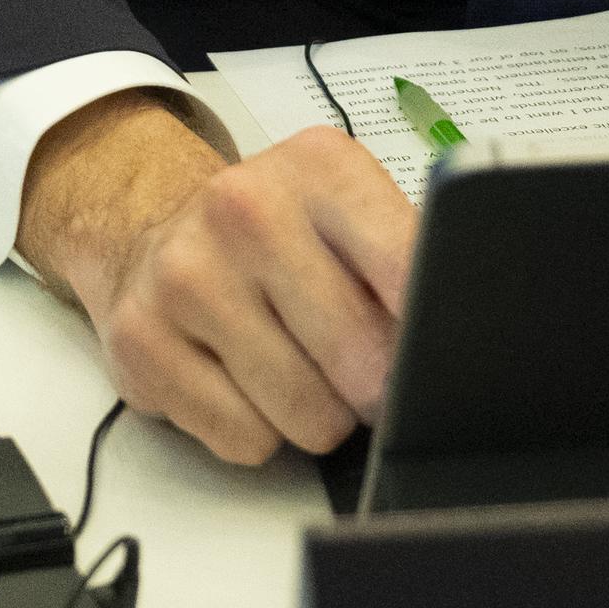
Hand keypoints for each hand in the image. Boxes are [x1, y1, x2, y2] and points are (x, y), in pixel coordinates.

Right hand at [14, 93, 413, 464]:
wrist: (152, 230)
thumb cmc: (274, 235)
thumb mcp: (350, 214)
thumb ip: (408, 260)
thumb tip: (466, 336)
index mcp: (318, 169)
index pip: (410, 267)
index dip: (431, 333)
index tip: (435, 352)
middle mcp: (244, 209)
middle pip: (363, 359)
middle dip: (374, 388)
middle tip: (359, 371)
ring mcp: (186, 274)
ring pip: (306, 414)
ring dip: (316, 416)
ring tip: (295, 371)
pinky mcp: (142, 340)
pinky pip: (244, 439)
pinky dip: (255, 431)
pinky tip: (240, 381)